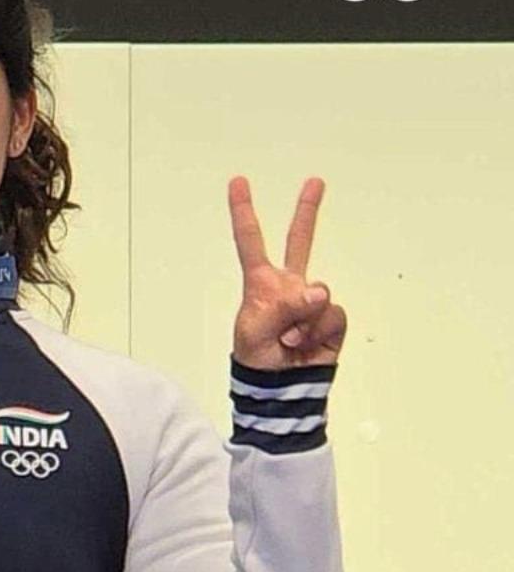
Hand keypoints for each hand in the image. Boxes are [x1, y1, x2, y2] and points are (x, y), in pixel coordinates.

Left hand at [227, 176, 346, 370]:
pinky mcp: (331, 319)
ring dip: (305, 319)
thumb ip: (282, 306)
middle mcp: (288, 286)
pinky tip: (308, 344)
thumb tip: (317, 291)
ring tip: (289, 339)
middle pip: (300, 242)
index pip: (251, 242)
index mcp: (261, 284)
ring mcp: (312, 302)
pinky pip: (333, 314)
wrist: (281, 389)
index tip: (238, 182)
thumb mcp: (255, 330)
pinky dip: (320, 330)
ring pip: (319, 294)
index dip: (244, 212)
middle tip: (315, 182)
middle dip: (307, 212)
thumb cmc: (258, 358)